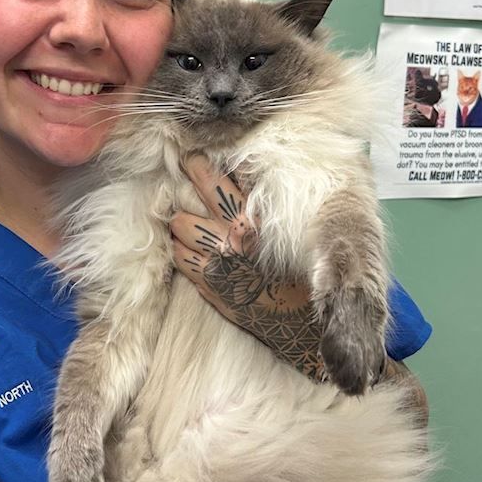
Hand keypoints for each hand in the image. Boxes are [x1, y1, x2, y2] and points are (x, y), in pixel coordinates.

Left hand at [169, 156, 327, 381]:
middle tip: (180, 178)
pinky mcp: (208, 286)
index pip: (216, 183)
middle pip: (189, 204)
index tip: (190, 156)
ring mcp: (216, 264)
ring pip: (179, 229)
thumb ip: (264, 205)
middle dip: (182, 190)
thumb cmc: (301, 274)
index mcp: (254, 223)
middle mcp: (231, 240)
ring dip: (181, 223)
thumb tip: (244, 171)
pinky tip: (186, 246)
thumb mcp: (290, 233)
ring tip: (187, 220)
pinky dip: (179, 248)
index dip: (199, 166)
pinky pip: (180, 258)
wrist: (301, 326)